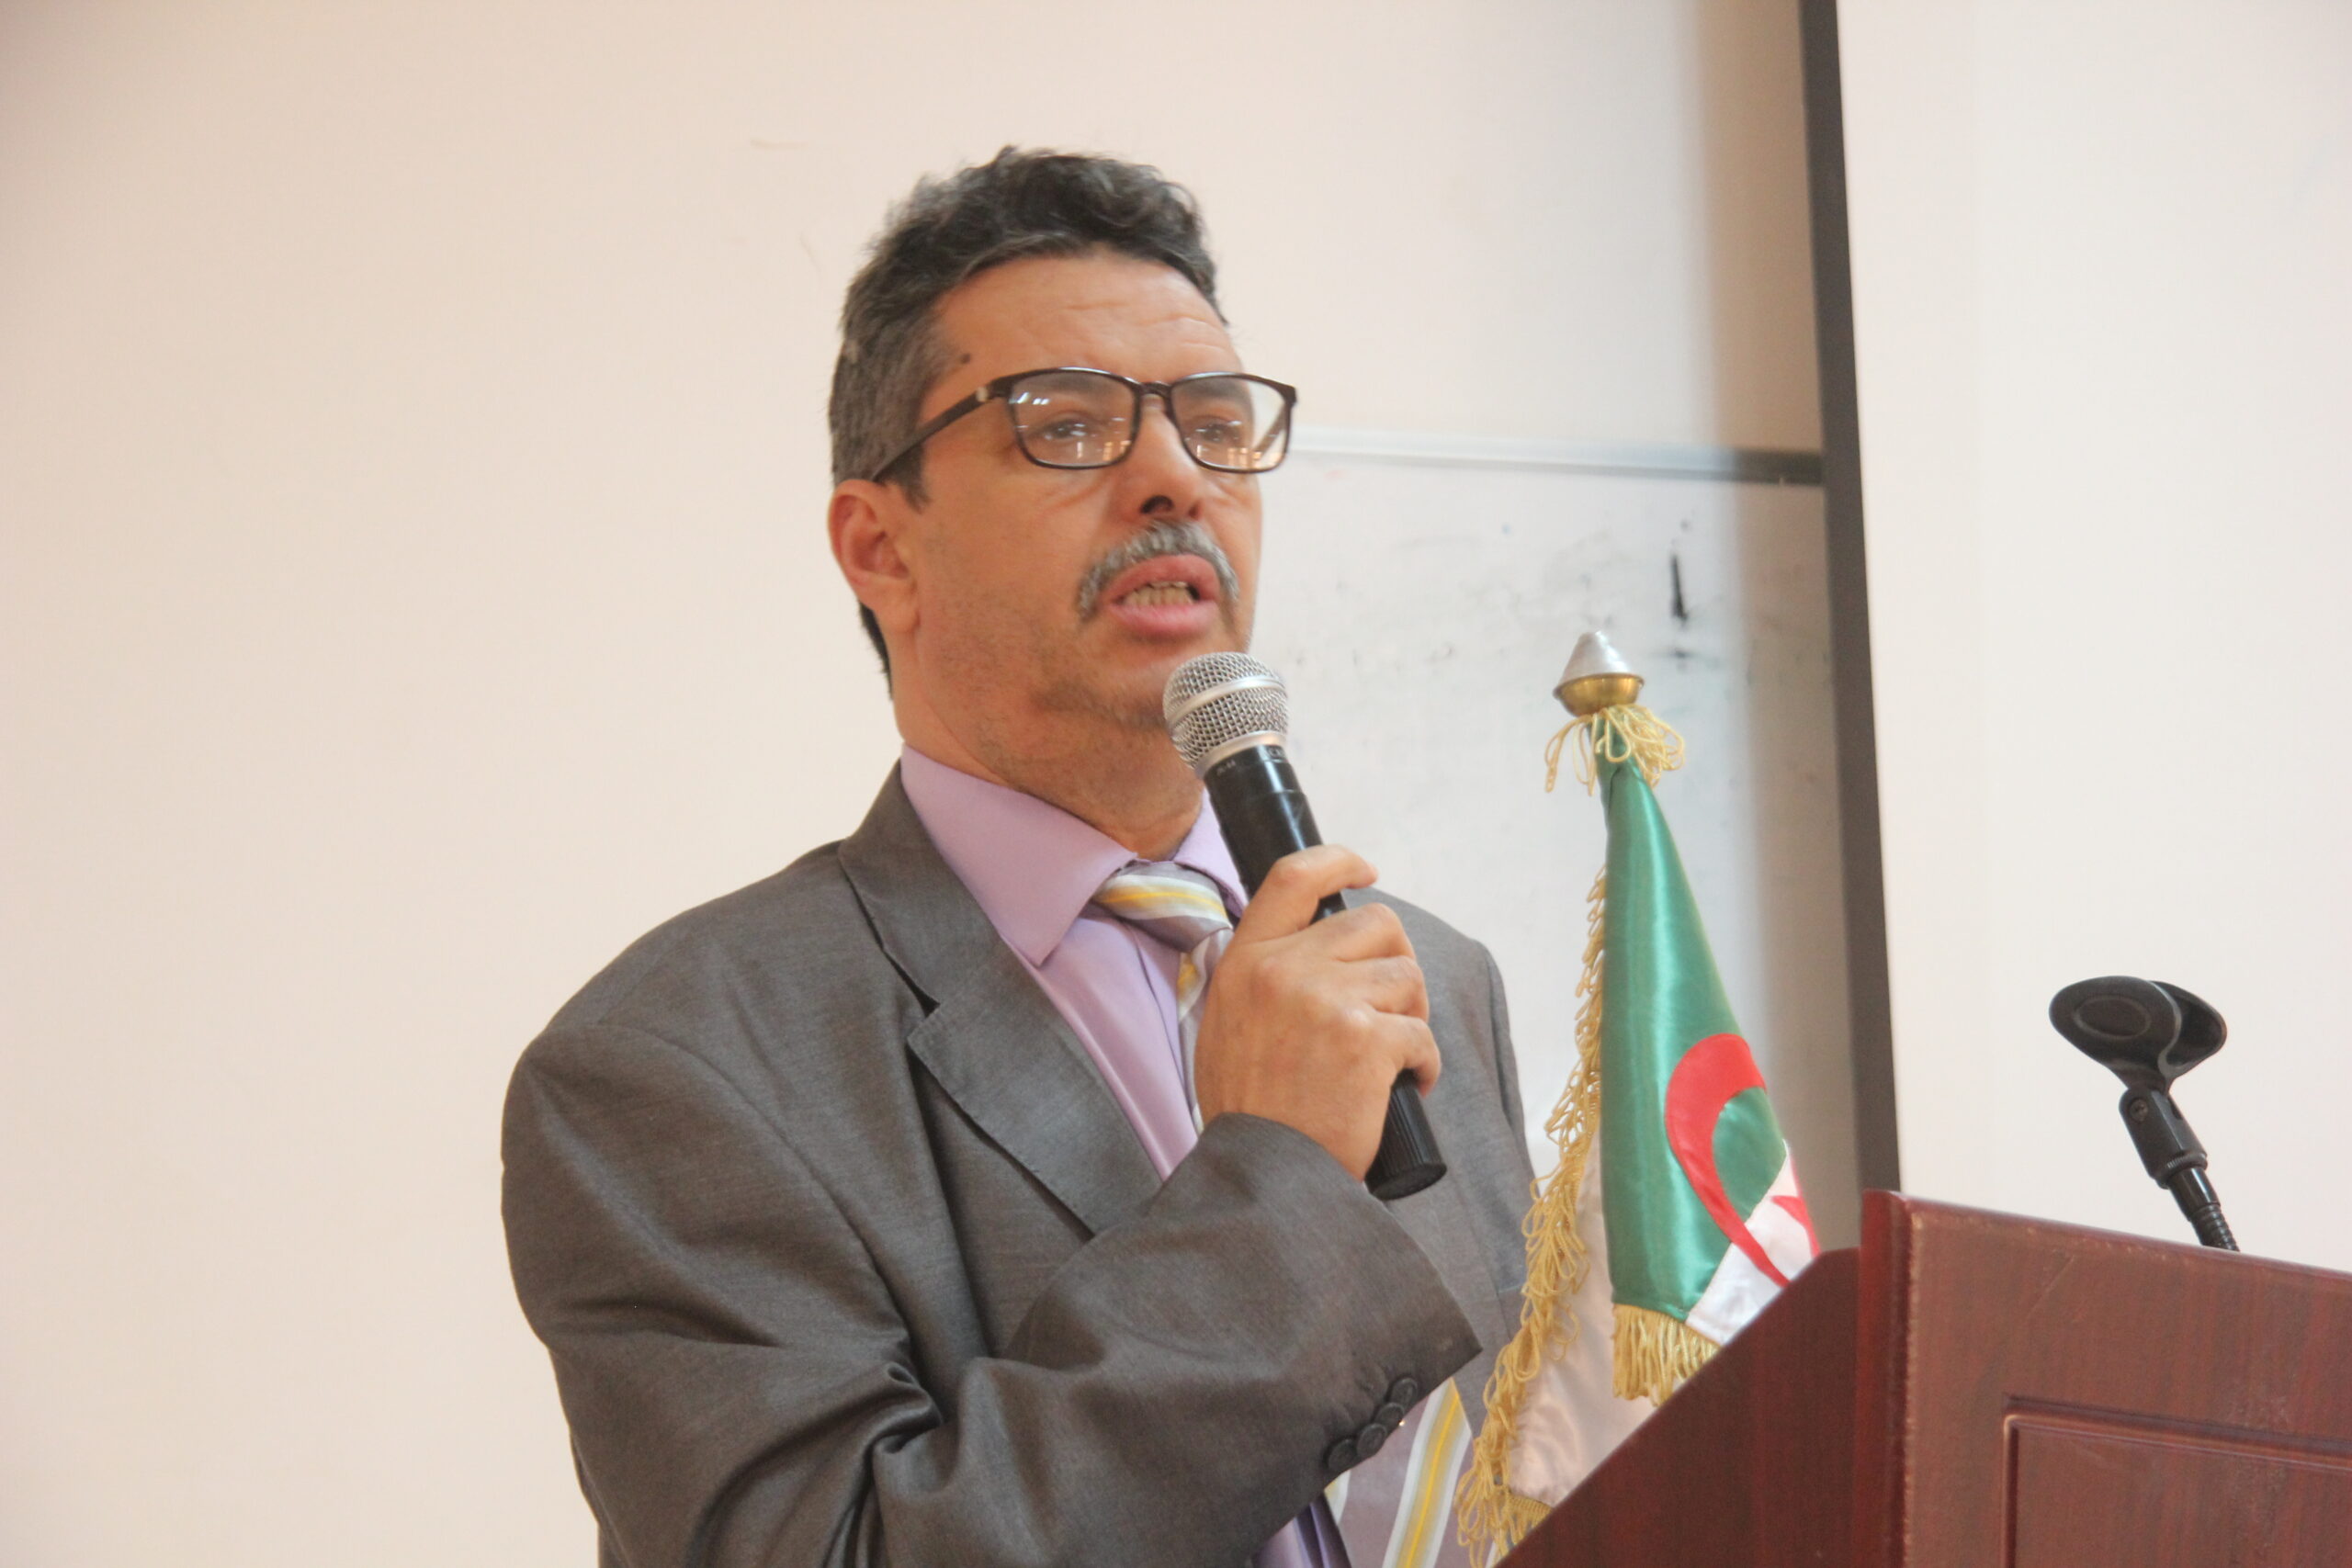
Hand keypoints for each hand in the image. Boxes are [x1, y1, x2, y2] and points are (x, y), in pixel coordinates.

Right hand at [1191, 845, 1439, 1179]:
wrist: (1262, 1174)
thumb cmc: (1249, 1110)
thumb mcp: (1226, 1023)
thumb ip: (1260, 978)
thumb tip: (1310, 951)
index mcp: (1246, 960)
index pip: (1294, 878)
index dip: (1338, 861)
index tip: (1366, 869)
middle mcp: (1285, 969)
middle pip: (1375, 923)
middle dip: (1396, 960)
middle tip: (1393, 1007)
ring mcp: (1328, 1001)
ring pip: (1406, 977)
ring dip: (1412, 1016)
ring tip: (1394, 1058)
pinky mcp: (1367, 1041)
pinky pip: (1422, 1035)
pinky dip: (1425, 1064)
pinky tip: (1407, 1088)